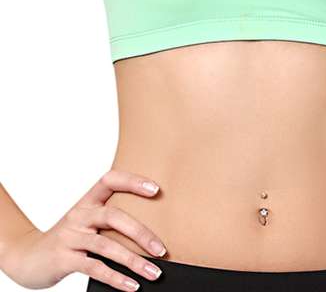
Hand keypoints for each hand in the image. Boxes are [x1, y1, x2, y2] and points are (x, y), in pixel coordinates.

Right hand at [0, 169, 167, 289]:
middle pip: (114, 216)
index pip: (110, 180)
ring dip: (134, 261)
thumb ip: (109, 222)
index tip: (156, 189)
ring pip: (107, 245)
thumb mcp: (85, 223)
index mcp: (87, 201)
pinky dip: (116, 278)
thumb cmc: (67, 239)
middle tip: (161, 249)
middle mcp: (79, 215)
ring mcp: (71, 236)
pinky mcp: (64, 258)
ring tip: (154, 272)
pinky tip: (132, 286)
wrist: (28, 257)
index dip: (132, 181)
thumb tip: (150, 235)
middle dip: (141, 233)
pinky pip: (94, 267)